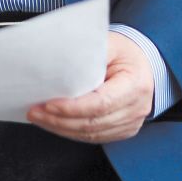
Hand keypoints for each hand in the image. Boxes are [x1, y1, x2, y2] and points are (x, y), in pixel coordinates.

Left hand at [26, 32, 153, 142]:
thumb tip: (58, 60)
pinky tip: (56, 124)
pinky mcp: (123, 130)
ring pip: (91, 134)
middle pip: (93, 123)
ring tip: (39, 117)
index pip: (100, 104)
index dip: (73, 107)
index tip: (49, 104)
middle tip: (35, 111)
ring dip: (62, 128)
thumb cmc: (126, 52)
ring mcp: (131, 123)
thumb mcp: (111, 43)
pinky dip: (72, 132)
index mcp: (135, 85)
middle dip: (60, 120)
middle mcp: (136, 109)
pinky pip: (95, 137)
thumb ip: (88, 52)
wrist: (146, 63)